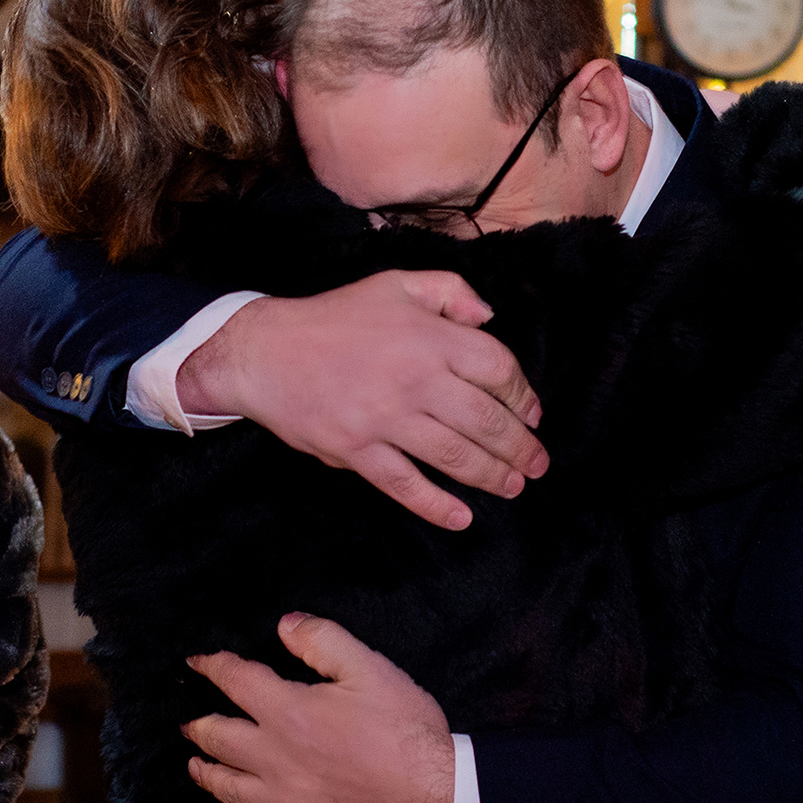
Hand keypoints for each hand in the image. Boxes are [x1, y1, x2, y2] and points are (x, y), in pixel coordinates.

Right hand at [177, 271, 547, 529]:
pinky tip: (461, 518)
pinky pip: (406, 485)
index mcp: (429, 337)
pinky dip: (436, 505)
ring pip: (455, 455)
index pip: (497, 369)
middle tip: (536, 463)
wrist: (266, 352)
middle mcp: (415, 378)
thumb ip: (450, 292)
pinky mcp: (358, 450)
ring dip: (492, 475)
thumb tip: (490, 317)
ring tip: (513, 486)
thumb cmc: (335, 318)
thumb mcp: (395, 284)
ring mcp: (386, 418)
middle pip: (485, 419)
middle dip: (520, 446)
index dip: (522, 395)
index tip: (532, 414)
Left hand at [183, 613, 454, 802]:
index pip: (236, 682)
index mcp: (288, 712)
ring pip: (228, 789)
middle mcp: (275, 758)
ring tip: (195, 766)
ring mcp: (285, 802)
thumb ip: (323, 640)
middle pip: (219, 740)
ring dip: (206, 774)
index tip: (198, 662)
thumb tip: (285, 625)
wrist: (435, 796)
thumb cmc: (405, 731)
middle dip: (199, 727)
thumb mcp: (370, 668)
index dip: (213, 667)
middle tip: (190, 723)